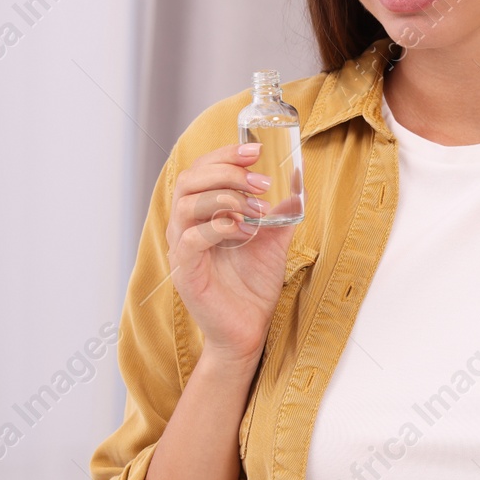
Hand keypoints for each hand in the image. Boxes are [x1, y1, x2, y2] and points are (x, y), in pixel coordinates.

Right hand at [164, 141, 297, 364]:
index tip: (257, 150)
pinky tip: (244, 230)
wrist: (250, 329)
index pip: (201, 169)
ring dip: (225, 197)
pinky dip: (218, 227)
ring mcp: (181, 248)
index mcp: (201, 212)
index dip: (225, 154)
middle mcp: (185, 225)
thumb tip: (298, 180)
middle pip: (189, 180)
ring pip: (187, 204)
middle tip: (261, 183)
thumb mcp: (274, 239)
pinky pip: (191, 239)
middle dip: (228, 172)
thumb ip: (282, 210)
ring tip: (256, 208)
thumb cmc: (254, 284)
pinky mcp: (184, 271)